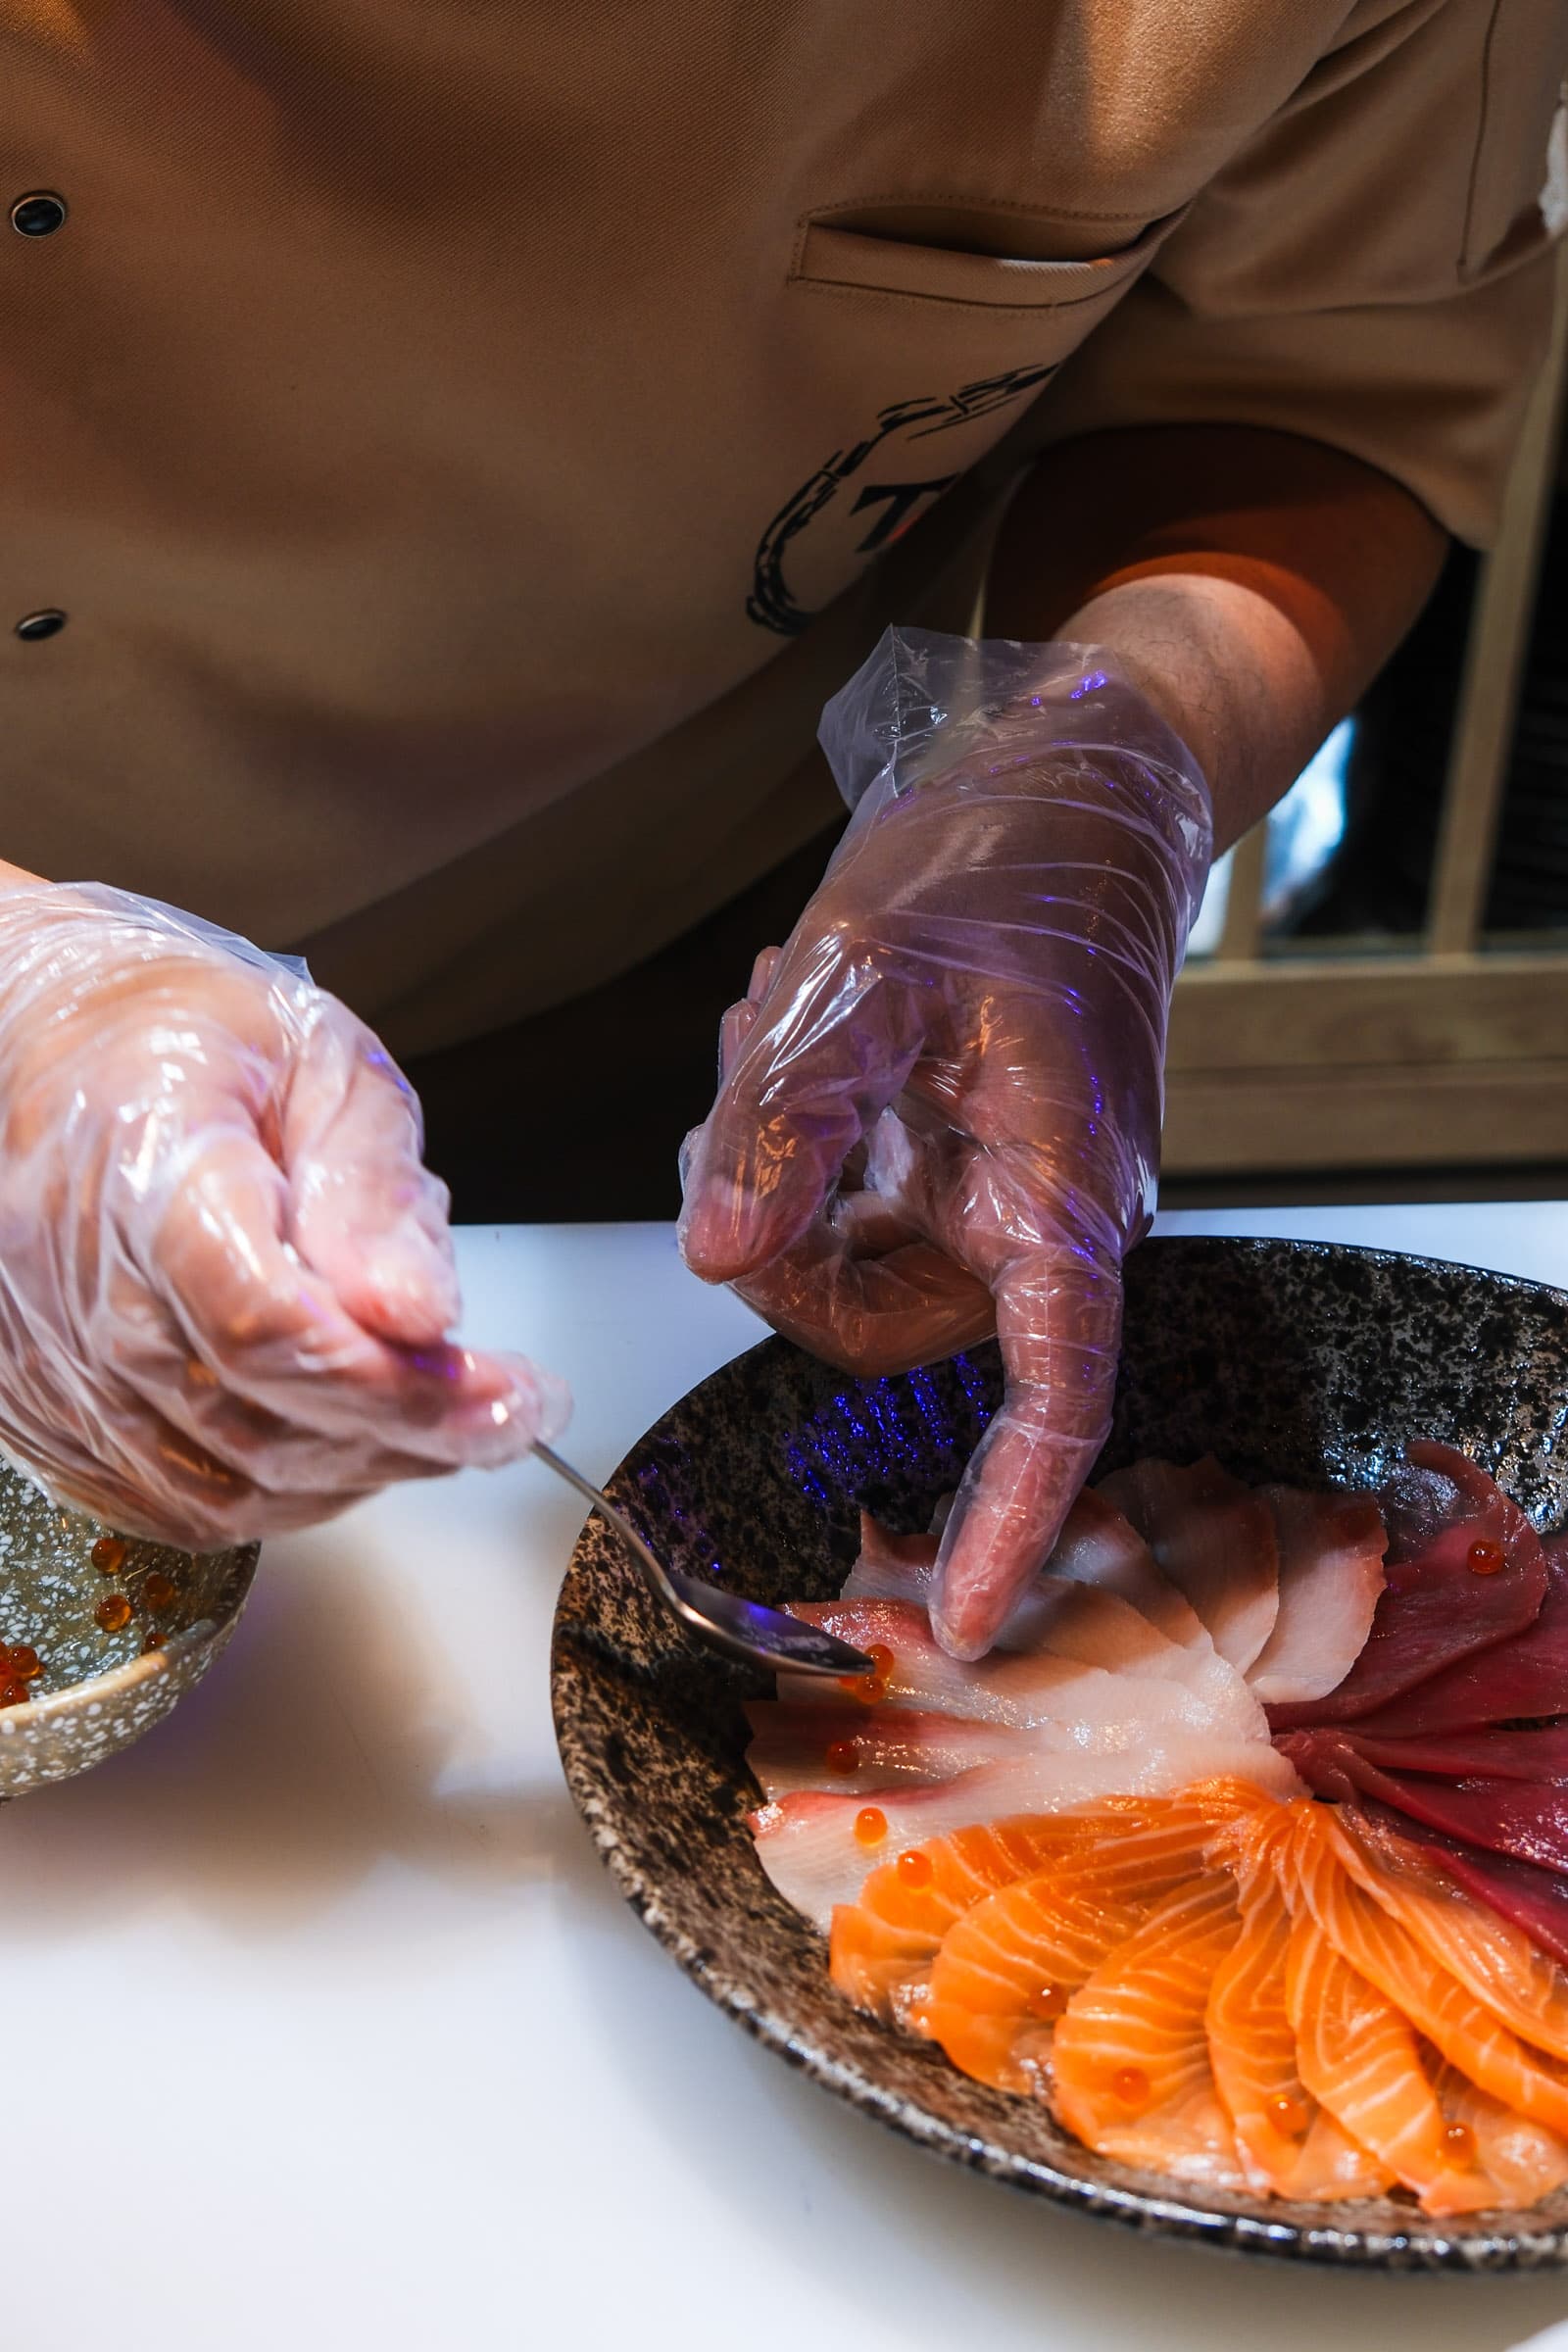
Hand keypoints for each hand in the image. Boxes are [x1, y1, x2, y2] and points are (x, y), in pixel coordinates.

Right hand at [0, 883, 566, 1546]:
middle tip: (507, 1407)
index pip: (263, 1324)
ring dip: (354, 1473)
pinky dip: (277, 1494)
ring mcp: (45, 1355)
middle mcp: (73, 1275)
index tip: (506, 1391)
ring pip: (217, 1486)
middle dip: (408, 1433)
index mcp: (147, 1162)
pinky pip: (168, 1500)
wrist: (44, 1040)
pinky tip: (343, 1442)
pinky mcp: (39, 1410)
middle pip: (250, 1419)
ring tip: (436, 1414)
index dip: (397, 1383)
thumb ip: (374, 1189)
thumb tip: (421, 1314)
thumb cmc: (185, 1036)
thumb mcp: (324, 1061)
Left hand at [679, 631, 1209, 1659]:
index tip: (976, 1617)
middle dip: (777, 1235)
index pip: (1055, 1397)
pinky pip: (836, 1209)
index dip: (1017, 1516)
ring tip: (778, 1030)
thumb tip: (717, 1257)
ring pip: (833, 1264)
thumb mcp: (860, 985)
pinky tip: (786, 1033)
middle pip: (872, 1326)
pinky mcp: (947, 1169)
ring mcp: (988, 1200)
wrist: (1064, 798)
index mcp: (1058, 1201)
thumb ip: (785, 1128)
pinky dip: (784, 1142)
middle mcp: (1032, 1226)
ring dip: (771, 1169)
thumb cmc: (1001, 873)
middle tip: (752, 1088)